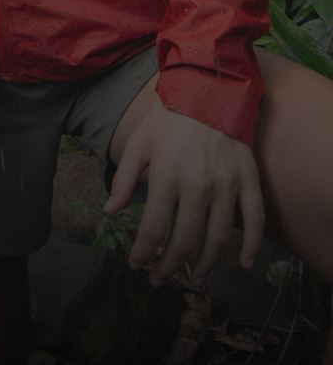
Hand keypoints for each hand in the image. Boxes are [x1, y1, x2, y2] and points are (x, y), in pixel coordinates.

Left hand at [105, 93, 264, 289]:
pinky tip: (244, 263)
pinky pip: (256, 219)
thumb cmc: (167, 114)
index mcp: (166, 175)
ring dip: (207, 265)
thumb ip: (123, 179)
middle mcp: (198, 184)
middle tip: (161, 279)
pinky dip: (253, 246)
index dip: (144, 253)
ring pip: (219, 238)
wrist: (206, 84)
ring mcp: (227, 183)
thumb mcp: (138, 142)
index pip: (153, 229)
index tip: (137, 265)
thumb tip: (109, 212)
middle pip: (185, 241)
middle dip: (171, 267)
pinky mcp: (248, 178)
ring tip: (196, 281)